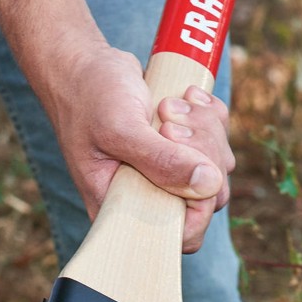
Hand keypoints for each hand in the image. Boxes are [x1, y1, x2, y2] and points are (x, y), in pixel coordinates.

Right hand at [39, 36, 234, 255]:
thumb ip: (160, 160)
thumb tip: (208, 184)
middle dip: (201, 152)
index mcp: (126, 209)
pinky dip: (209, 115)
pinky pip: (217, 140)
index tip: (186, 160)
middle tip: (167, 122)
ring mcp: (169, 173)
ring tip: (167, 106)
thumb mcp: (119, 128)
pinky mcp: (182, 148)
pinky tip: (185, 96)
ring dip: (204, 128)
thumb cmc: (89, 99)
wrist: (83, 67)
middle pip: (209, 197)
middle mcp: (151, 197)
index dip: (198, 202)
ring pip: (217, 166)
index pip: (182, 234)